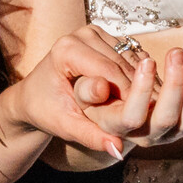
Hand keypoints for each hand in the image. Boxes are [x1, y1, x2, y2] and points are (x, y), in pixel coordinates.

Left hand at [3, 26, 141, 159]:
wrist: (33, 97)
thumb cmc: (45, 111)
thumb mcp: (66, 126)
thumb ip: (91, 136)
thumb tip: (118, 150)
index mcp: (67, 50)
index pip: (110, 71)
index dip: (130, 95)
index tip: (143, 119)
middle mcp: (81, 34)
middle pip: (122, 63)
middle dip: (137, 89)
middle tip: (148, 117)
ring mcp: (92, 32)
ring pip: (130, 58)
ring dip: (141, 82)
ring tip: (146, 109)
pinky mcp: (102, 36)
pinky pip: (129, 55)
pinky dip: (137, 75)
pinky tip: (140, 96)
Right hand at [71, 41, 182, 153]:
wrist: (116, 104)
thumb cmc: (97, 92)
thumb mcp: (81, 91)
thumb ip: (87, 90)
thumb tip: (100, 87)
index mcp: (117, 128)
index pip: (131, 117)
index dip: (141, 91)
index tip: (147, 61)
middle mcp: (144, 136)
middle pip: (165, 120)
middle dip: (174, 86)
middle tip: (176, 53)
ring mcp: (168, 134)